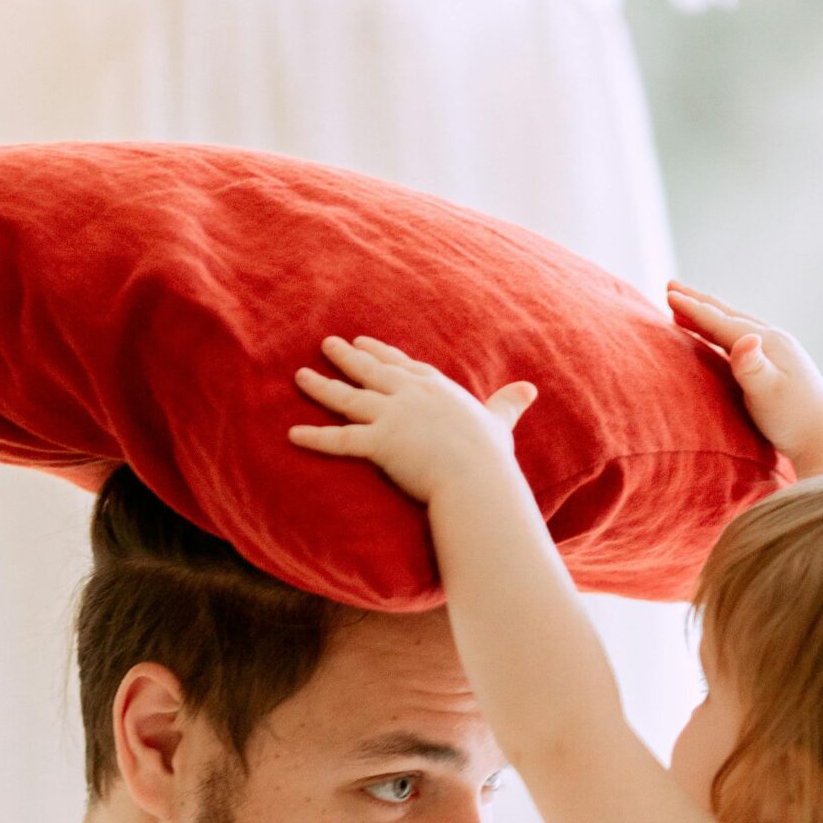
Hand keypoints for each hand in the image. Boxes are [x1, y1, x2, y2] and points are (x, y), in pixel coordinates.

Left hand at [289, 334, 536, 507]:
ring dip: (321, 386)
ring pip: (347, 397)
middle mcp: (410, 395)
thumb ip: (508, 403)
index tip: (363, 344)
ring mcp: (392, 416)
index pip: (403, 366)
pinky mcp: (379, 443)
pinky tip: (291, 434)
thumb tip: (531, 389)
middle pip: (370, 371)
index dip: (381, 354)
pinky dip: (314, 437)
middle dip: (347, 357)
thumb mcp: (500, 422)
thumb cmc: (490, 457)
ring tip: (299, 376)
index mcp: (435, 389)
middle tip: (326, 344)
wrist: (478, 478)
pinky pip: (339, 440)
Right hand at [666, 284, 822, 481]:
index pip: (722, 321)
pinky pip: (742, 339)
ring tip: (686, 309)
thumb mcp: (768, 394)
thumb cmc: (793, 419)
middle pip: (728, 315)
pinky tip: (717, 337)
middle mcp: (773, 340)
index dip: (693, 308)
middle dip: (698, 302)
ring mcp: (777, 351)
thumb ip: (753, 367)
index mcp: (767, 342)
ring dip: (708, 315)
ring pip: (735, 325)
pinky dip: (721, 332)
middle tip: (671, 287)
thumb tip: (746, 338)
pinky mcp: (777, 365)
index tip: (668, 294)